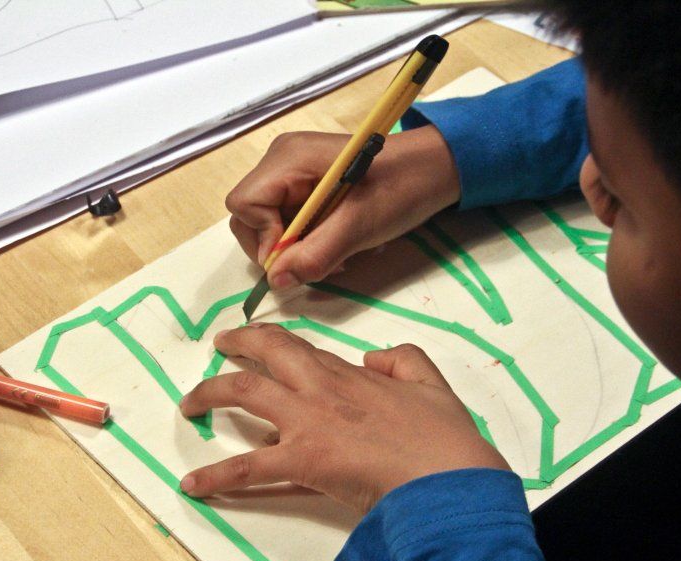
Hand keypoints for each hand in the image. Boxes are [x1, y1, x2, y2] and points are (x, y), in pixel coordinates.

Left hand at [179, 324, 508, 513]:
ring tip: (189, 404)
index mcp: (349, 374)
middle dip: (235, 346)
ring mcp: (306, 422)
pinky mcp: (301, 461)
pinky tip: (192, 484)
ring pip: (243, 393)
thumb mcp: (432, 386)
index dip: (273, 340)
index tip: (256, 338)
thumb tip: (375, 357)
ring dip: (209, 394)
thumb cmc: (445, 441)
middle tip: (217, 348)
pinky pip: (247, 467)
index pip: (300, 349)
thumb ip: (404, 362)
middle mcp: (320, 389)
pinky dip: (216, 476)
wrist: (448, 479)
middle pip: (265, 354)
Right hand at [226, 125, 459, 290]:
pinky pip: (290, 223)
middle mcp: (282, 162)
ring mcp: (292, 174)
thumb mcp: (359, 225)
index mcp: (288, 159)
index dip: (263, 239)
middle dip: (280, 249)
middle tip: (320, 260)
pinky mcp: (306, 187)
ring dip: (298, 249)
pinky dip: (310, 241)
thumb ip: (315, 253)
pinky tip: (339, 241)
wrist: (435, 169)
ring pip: (270, 226)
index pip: (244, 205)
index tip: (297, 257)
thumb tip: (277, 281)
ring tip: (337, 252)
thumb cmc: (401, 187)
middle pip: (250, 218)